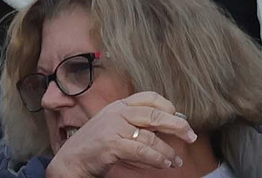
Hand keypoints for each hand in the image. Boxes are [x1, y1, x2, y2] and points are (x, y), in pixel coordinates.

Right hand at [45, 92, 194, 177]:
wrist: (70, 161)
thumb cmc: (94, 146)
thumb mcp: (114, 127)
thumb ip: (134, 124)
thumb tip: (166, 126)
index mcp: (118, 105)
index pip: (149, 97)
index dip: (167, 105)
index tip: (179, 116)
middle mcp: (117, 112)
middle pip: (155, 114)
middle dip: (177, 125)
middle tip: (191, 135)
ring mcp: (114, 127)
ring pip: (150, 137)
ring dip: (167, 150)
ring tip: (175, 160)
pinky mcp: (112, 144)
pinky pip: (142, 150)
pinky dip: (157, 158)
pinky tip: (164, 164)